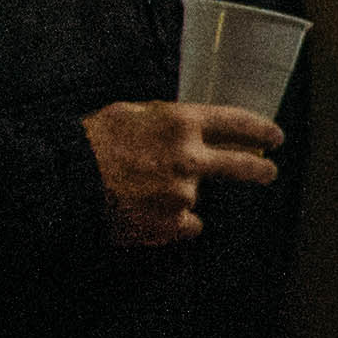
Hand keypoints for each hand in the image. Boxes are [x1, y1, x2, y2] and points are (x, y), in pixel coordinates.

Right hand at [86, 101, 280, 249]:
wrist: (64, 181)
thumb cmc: (91, 142)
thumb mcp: (131, 112)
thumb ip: (166, 120)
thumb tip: (187, 127)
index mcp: (180, 123)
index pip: (236, 122)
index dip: (260, 129)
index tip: (274, 137)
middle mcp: (189, 158)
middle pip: (242, 165)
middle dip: (260, 169)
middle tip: (267, 171)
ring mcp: (182, 194)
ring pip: (196, 196)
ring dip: (179, 194)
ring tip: (143, 189)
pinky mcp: (170, 224)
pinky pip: (185, 224)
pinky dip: (172, 221)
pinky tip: (147, 212)